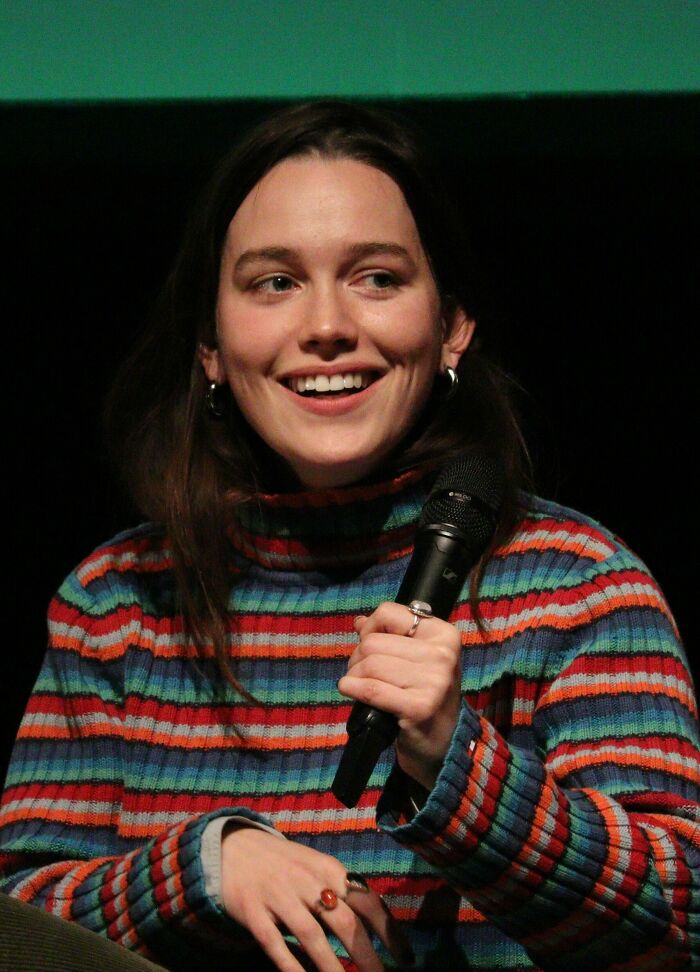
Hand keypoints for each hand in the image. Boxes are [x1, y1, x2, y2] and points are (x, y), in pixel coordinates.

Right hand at [221, 827, 410, 971]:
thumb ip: (340, 890)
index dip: (388, 931)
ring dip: (333, 969)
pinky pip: (275, 945)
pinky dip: (292, 968)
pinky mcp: (253, 912)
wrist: (233, 847)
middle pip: (344, 923)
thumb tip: (373, 926)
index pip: (367, 901)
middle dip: (366, 957)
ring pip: (312, 937)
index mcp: (328, 868)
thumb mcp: (315, 867)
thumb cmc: (283, 862)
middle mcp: (307, 881)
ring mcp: (279, 896)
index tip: (404, 959)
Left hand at [337, 602, 462, 789]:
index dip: (371, 627)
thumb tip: (360, 622)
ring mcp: (433, 681)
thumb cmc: (426, 695)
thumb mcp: (417, 660)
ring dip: (355, 676)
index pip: (389, 613)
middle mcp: (443, 654)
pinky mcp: (419, 707)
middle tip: (365, 674)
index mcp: (444, 635)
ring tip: (363, 686)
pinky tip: (350, 690)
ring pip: (369, 664)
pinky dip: (353, 688)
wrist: (444, 743)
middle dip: (359, 658)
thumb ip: (391, 636)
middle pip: (373, 642)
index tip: (369, 645)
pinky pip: (371, 689)